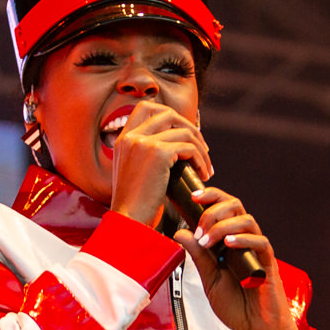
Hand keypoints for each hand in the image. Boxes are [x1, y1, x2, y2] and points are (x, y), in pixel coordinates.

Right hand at [108, 100, 210, 229]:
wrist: (128, 222)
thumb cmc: (135, 206)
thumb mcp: (135, 173)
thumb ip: (147, 155)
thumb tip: (175, 148)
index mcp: (123, 139)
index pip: (145, 108)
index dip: (168, 116)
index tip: (183, 134)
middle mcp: (131, 136)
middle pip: (168, 113)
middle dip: (189, 127)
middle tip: (202, 149)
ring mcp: (143, 142)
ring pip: (184, 131)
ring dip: (201, 148)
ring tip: (206, 167)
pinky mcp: (158, 152)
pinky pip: (189, 148)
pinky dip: (201, 160)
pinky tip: (203, 175)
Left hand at [176, 187, 329, 329]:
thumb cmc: (237, 306)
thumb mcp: (209, 280)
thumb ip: (198, 257)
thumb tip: (180, 232)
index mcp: (229, 241)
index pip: (221, 209)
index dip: (209, 197)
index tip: (190, 197)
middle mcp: (244, 240)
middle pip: (234, 206)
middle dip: (213, 208)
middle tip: (198, 226)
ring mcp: (257, 250)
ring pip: (246, 219)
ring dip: (223, 225)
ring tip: (207, 240)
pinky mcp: (267, 263)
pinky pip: (260, 242)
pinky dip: (243, 239)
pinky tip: (228, 244)